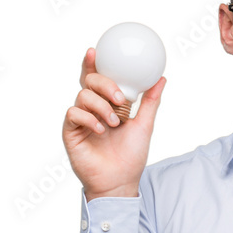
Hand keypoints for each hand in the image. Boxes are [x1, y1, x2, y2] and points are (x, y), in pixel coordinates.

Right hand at [62, 48, 165, 199]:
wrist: (120, 182)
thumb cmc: (130, 156)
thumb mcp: (144, 126)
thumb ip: (150, 102)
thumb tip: (161, 78)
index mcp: (107, 104)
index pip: (97, 78)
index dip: (93, 63)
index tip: (95, 50)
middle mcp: (92, 109)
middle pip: (89, 81)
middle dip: (104, 84)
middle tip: (120, 98)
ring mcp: (80, 120)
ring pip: (82, 96)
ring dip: (101, 107)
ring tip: (115, 123)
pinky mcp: (71, 132)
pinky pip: (74, 114)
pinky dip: (89, 119)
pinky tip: (101, 130)